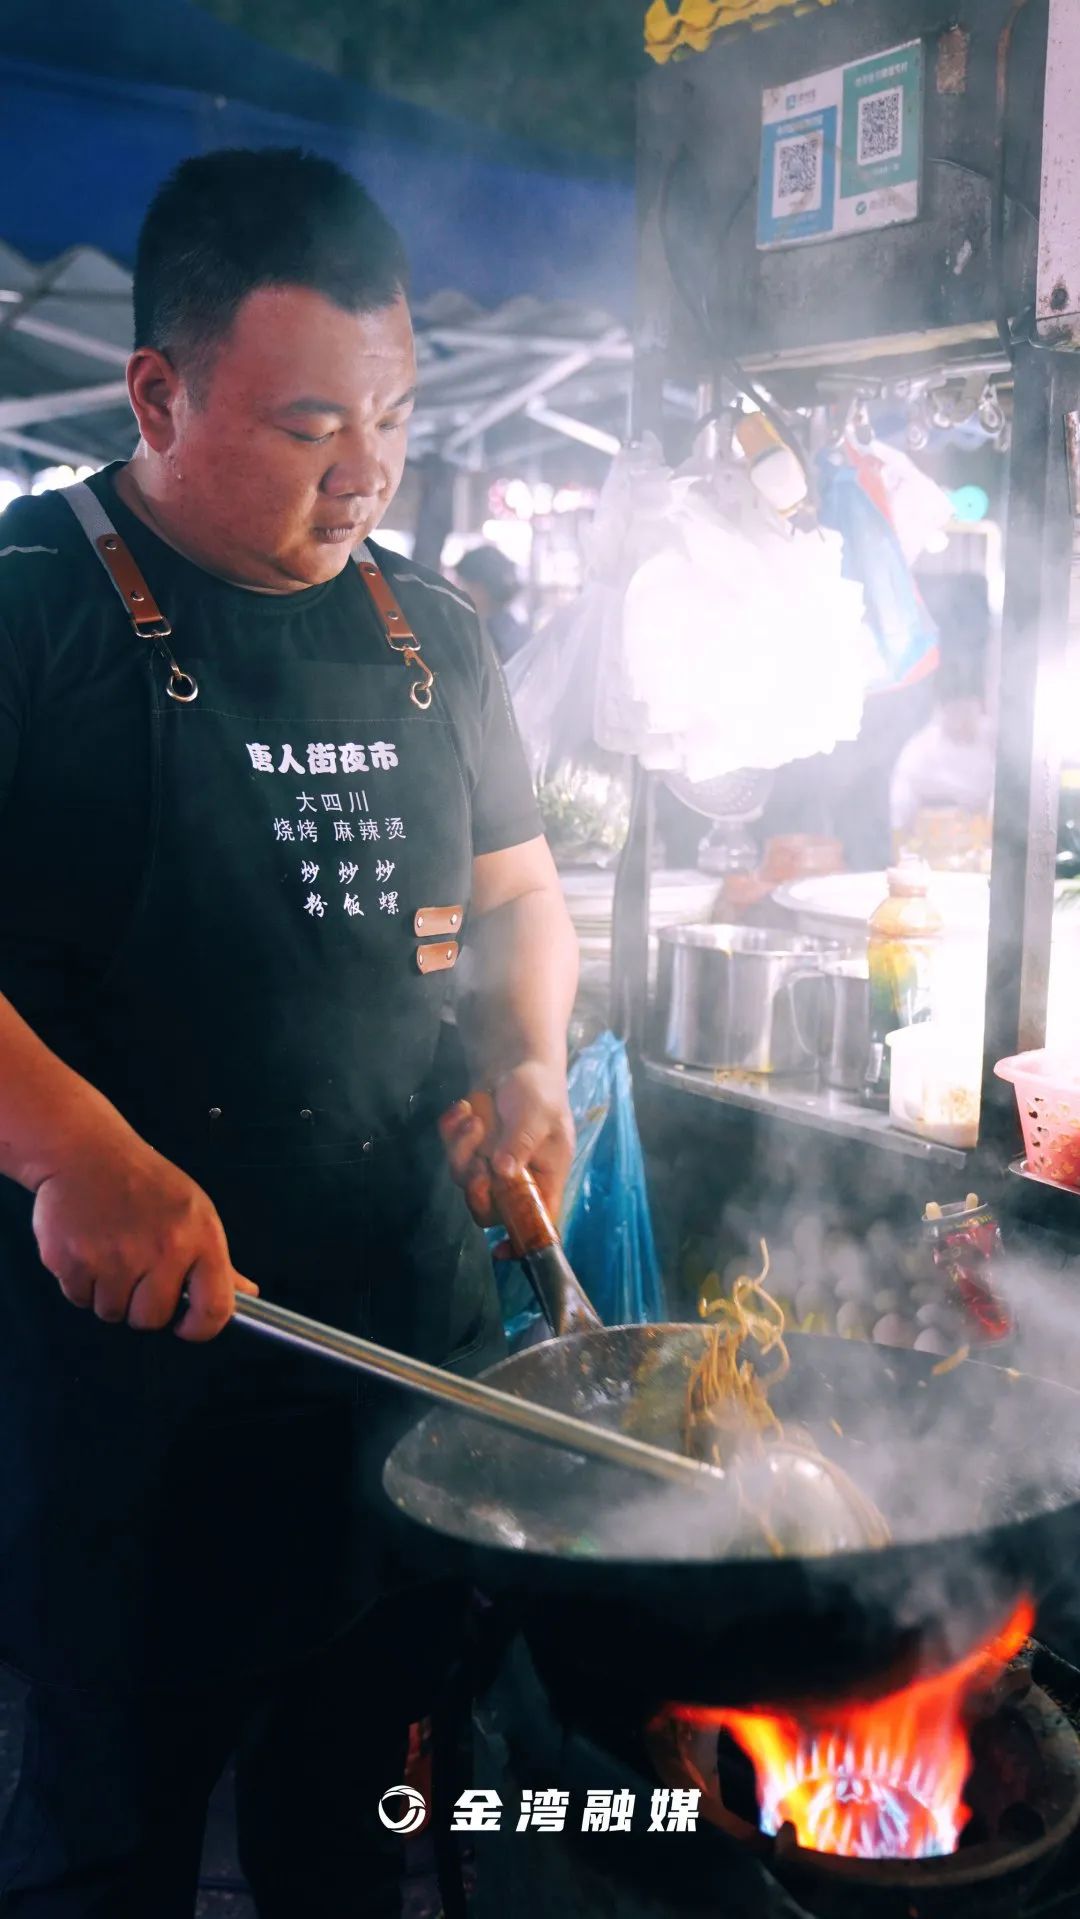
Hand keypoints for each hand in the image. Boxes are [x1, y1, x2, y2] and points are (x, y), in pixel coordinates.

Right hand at [32, 1117, 256, 1342]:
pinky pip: (79, 1298)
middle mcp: (161, 1249)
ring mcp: (115, 1257)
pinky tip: (87, 1248)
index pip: (215, 1309)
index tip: (186, 1325)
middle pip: (152, 1319)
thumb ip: (218, 1261)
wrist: (84, 1152)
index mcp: (200, 1237)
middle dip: (141, 1306)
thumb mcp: (193, 1210)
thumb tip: (246, 1294)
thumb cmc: (143, 1181)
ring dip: (109, 1293)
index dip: (200, 1328)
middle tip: (135, 1271)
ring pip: (112, 1313)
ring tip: (109, 1253)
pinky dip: (80, 1282)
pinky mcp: (73, 1261)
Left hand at [439, 1059, 574, 1230]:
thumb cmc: (539, 1090)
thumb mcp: (538, 1114)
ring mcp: (490, 1165)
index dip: (523, 1241)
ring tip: (474, 1119)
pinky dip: (451, 1131)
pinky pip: (451, 1154)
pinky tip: (462, 1108)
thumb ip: (522, 1142)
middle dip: (477, 1190)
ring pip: (465, 1180)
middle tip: (478, 1166)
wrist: (516, 1062)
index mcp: (545, 1178)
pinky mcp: (469, 1149)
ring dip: (464, 1150)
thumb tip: (504, 1172)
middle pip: (490, 1209)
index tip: (502, 1250)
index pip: (538, 1221)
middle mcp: (517, 1179)